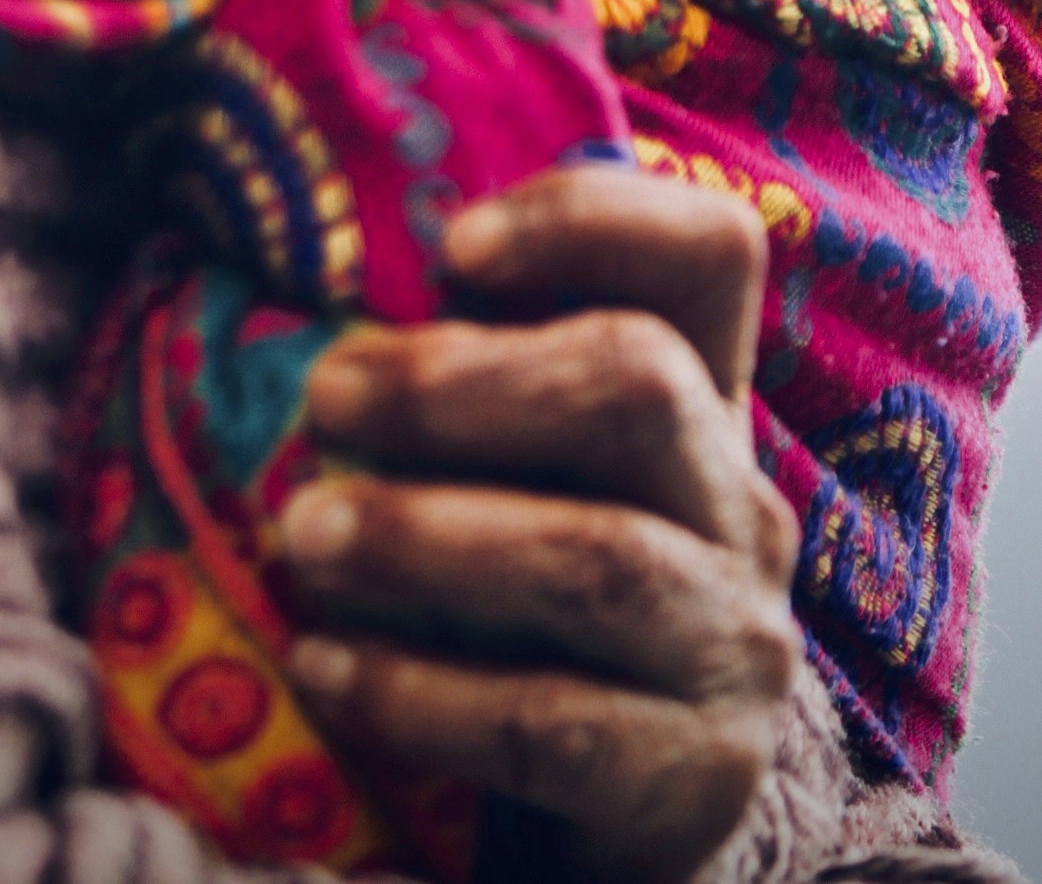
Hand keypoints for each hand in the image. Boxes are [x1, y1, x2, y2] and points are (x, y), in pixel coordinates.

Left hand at [276, 165, 801, 883]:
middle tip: (327, 397)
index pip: (712, 255)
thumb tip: (339, 320)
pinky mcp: (699, 780)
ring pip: (599, 558)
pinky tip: (323, 669)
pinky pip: (556, 723)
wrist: (618, 828)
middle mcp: (740, 506)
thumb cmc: (536, 613)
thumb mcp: (529, 481)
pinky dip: (420, 692)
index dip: (596, 218)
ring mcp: (735, 646)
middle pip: (642, 385)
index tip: (454, 244)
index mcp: (704, 403)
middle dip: (464, 383)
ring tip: (302, 535)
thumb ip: (480, 392)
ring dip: (429, 536)